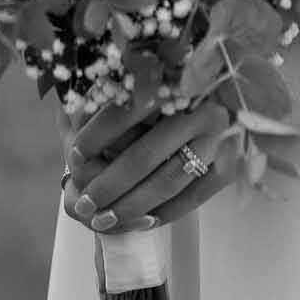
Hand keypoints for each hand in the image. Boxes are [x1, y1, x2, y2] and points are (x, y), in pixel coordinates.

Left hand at [61, 85, 234, 235]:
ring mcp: (222, 138)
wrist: (228, 96)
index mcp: (180, 77)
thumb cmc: (170, 90)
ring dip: (131, 206)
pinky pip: (193, 197)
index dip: (97, 135)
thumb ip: (110, 93)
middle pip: (146, 155)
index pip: (129, 110)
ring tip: (103, 220)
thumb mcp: (140, 82)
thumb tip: (69, 104)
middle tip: (85, 204)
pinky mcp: (230, 165)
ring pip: (168, 181)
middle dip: (109, 185)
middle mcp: (203, 107)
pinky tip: (141, 221)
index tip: (73, 155)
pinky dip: (165, 213)